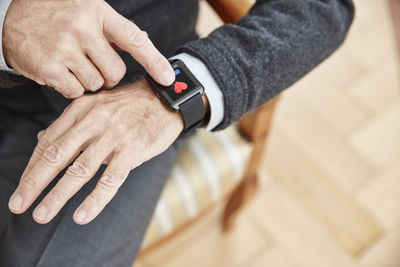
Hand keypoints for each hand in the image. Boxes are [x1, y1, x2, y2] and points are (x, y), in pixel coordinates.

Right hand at [2, 0, 173, 97]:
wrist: (13, 17)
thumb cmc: (58, 15)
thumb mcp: (89, 12)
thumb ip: (115, 31)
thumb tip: (145, 42)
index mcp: (98, 13)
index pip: (134, 40)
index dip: (155, 61)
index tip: (169, 79)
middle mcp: (82, 28)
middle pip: (115, 72)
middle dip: (107, 75)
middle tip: (91, 63)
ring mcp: (65, 48)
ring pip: (96, 84)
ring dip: (88, 80)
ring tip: (72, 63)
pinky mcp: (49, 67)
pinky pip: (75, 92)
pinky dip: (71, 87)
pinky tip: (61, 71)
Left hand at [8, 80, 182, 223]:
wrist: (166, 100)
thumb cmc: (131, 106)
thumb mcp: (97, 106)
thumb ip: (70, 124)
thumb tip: (42, 139)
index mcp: (81, 109)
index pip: (48, 141)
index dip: (32, 166)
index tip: (23, 185)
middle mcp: (93, 121)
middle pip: (57, 155)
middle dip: (34, 182)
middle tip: (18, 204)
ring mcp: (113, 136)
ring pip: (80, 170)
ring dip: (58, 195)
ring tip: (42, 214)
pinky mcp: (132, 150)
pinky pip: (110, 180)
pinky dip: (94, 200)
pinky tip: (81, 215)